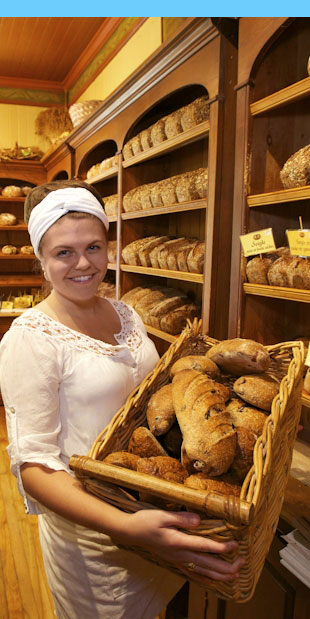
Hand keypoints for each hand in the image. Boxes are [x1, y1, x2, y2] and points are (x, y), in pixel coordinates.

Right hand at [112, 509, 244, 582]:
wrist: (131, 532)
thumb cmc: (146, 521)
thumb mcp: (162, 515)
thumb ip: (182, 519)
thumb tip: (199, 521)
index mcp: (178, 542)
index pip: (205, 547)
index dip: (221, 547)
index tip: (235, 545)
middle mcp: (180, 554)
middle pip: (208, 565)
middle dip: (227, 566)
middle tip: (242, 563)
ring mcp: (177, 560)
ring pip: (202, 572)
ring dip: (220, 575)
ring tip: (235, 575)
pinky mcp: (174, 561)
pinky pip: (192, 574)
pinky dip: (205, 579)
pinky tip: (213, 581)